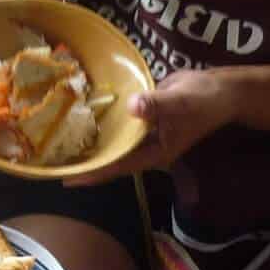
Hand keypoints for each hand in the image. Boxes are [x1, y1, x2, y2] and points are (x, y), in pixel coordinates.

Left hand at [67, 69, 234, 186]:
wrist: (219, 90)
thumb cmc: (203, 102)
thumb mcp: (180, 103)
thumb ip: (155, 105)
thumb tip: (132, 106)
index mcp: (153, 153)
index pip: (117, 167)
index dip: (93, 173)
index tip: (65, 179)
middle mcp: (145, 147)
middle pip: (110, 157)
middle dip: (85, 159)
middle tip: (50, 161)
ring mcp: (143, 132)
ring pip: (113, 140)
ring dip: (91, 140)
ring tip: (56, 141)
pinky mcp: (142, 116)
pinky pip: (119, 122)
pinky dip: (103, 120)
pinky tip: (80, 113)